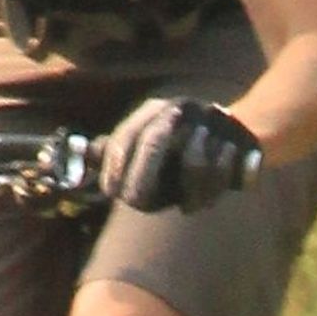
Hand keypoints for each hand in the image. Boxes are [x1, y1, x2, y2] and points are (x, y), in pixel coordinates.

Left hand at [101, 93, 265, 218]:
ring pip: (192, 162)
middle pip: (154, 141)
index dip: (114, 163)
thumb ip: (112, 154)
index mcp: (152, 111)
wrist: (238, 133)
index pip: (126, 135)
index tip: (110, 191)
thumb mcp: (145, 148)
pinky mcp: (235, 138)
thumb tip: (79, 158)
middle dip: (142, 177)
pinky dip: (209, 193)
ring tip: (184, 206)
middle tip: (136, 202)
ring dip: (187, 192)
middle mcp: (178, 109)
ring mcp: (208, 121)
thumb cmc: (180, 152)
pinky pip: (219, 171)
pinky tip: (199, 204)